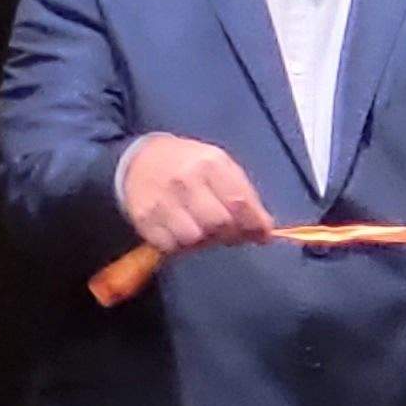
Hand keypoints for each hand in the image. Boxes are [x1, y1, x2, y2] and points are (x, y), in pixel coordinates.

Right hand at [118, 133, 275, 253]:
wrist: (141, 159)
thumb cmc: (190, 164)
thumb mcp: (221, 166)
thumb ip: (244, 195)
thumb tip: (264, 230)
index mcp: (210, 164)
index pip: (240, 202)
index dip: (255, 224)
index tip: (261, 235)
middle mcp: (185, 181)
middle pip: (219, 223)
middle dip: (231, 234)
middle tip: (230, 233)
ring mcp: (161, 200)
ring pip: (194, 238)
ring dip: (205, 242)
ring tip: (205, 231)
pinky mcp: (144, 219)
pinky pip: (170, 246)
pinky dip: (182, 246)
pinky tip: (184, 233)